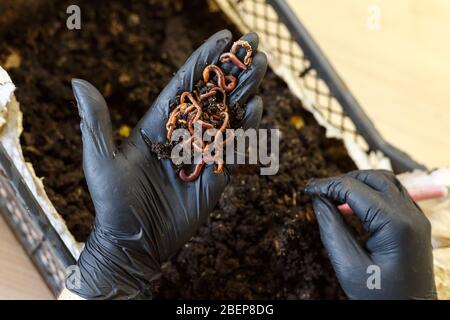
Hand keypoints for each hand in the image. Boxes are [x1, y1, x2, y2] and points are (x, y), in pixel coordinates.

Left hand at [69, 30, 266, 298]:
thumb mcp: (100, 160)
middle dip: (234, 70)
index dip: (205, 60)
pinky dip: (249, 129)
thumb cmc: (112, 202)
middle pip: (214, 96)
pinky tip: (259, 108)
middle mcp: (184, 135)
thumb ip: (96, 121)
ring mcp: (203, 154)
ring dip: (246, 91)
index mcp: (159, 125)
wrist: (134, 242)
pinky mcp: (217, 176)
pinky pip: (236, 149)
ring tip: (261, 67)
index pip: (185, 84)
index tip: (224, 37)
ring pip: (229, 117)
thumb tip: (77, 81)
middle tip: (254, 45)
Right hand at [304, 170, 435, 298]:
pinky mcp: (415, 222)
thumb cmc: (379, 296)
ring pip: (385, 181)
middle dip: (341, 180)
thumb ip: (331, 228)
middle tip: (318, 190)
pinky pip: (393, 194)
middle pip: (372, 178)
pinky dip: (371, 191)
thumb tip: (318, 200)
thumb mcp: (348, 265)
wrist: (410, 312)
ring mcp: (416, 217)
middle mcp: (410, 214)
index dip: (326, 186)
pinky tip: (353, 204)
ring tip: (333, 194)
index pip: (353, 189)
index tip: (306, 189)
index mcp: (394, 224)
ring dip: (357, 182)